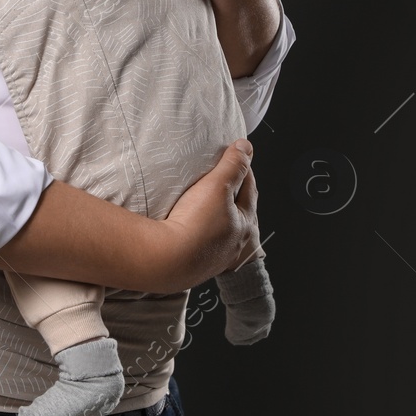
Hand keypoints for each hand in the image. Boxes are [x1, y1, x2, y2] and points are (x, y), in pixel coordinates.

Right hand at [160, 139, 259, 289]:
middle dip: (234, 198)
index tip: (237, 159)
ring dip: (217, 220)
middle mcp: (234, 245)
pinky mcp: (195, 267)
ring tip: (206, 208)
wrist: (166, 260)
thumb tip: (245, 148)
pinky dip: (199, 236)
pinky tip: (189, 232)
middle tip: (225, 183)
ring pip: (221, 233)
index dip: (244, 170)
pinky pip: (201, 247)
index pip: (250, 190)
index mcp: (244, 225)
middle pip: (238, 214)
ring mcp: (215, 259)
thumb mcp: (217, 186)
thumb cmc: (195, 225)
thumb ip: (233, 165)